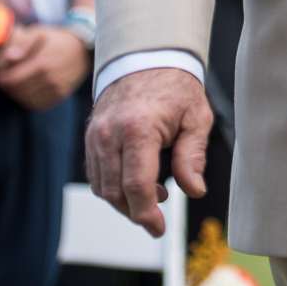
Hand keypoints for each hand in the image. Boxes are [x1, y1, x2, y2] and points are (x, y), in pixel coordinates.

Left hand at [0, 24, 90, 110]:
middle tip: (2, 81)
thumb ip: (23, 44)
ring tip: (12, 86)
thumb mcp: (40, 33)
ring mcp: (56, 89)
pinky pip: (38, 104)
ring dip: (15, 95)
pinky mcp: (60, 95)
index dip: (1, 80)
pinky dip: (28, 101)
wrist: (82, 49)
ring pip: (27, 99)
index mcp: (42, 63)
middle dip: (6, 87)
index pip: (13, 79)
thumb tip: (9, 58)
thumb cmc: (56, 39)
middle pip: (18, 90)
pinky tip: (24, 92)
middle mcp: (50, 79)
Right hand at [86, 67, 212, 235]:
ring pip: (101, 187)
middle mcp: (110, 133)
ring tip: (152, 194)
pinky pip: (95, 174)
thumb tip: (194, 190)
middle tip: (157, 218)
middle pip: (115, 191)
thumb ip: (192, 156)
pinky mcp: (90, 137)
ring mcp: (95, 135)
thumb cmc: (175, 86)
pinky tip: (135, 182)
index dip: (146, 214)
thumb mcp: (196, 118)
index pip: (136, 185)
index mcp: (138, 127)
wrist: (145, 57)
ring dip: (124, 201)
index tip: (158, 228)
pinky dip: (112, 187)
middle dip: (136, 212)